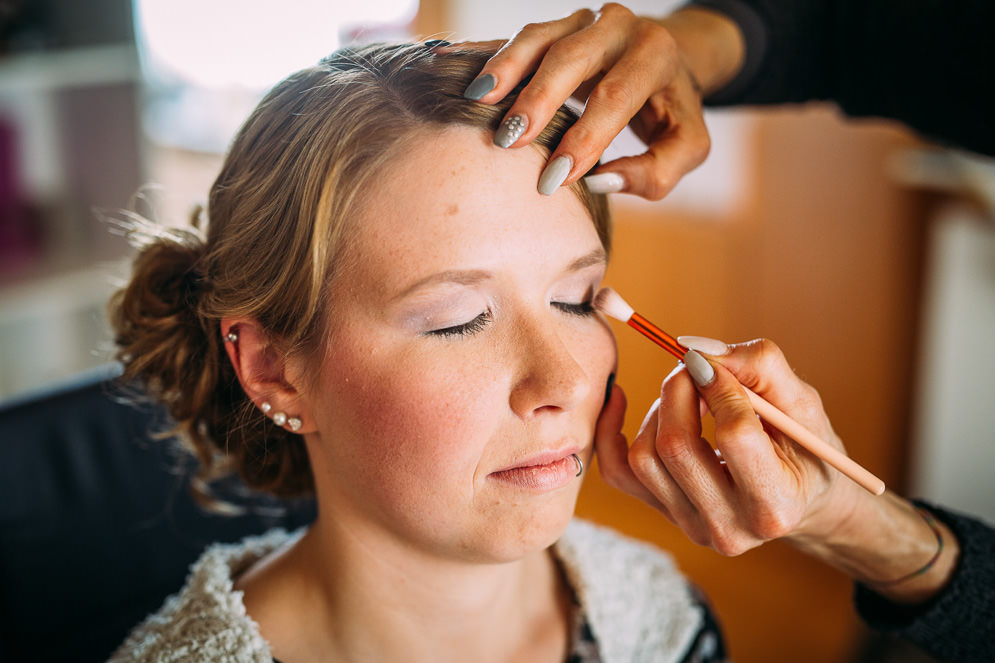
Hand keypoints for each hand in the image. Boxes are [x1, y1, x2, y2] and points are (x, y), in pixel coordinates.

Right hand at [452, 4, 743, 198]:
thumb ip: (655, 172)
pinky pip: (521, 38)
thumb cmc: (670, 114)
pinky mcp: (558, 27)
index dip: (584, 138)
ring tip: (478, 101)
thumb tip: (602, 182)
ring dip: (506, 70)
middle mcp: (620, 28)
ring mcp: (584, 22)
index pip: (616, 96)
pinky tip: (466, 79)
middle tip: (509, 140)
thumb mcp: (685, 147)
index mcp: (656, 56)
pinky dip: (493, 58)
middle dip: (538, 99)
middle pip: (572, 57)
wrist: (666, 66)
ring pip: (540, 38)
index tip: (554, 179)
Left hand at [596, 337, 861, 555]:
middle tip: (693, 367)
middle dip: (679, 389)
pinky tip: (621, 398)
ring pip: (644, 456)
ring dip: (659, 409)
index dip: (721, 386)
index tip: (719, 363)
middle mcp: (730, 528)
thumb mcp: (803, 404)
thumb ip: (761, 367)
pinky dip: (611, 430)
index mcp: (775, 505)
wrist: (800, 498)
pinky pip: (617, 471)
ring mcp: (692, 526)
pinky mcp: (664, 514)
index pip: (734, 435)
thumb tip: (697, 351)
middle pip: (675, 446)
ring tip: (688, 396)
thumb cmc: (805, 446)